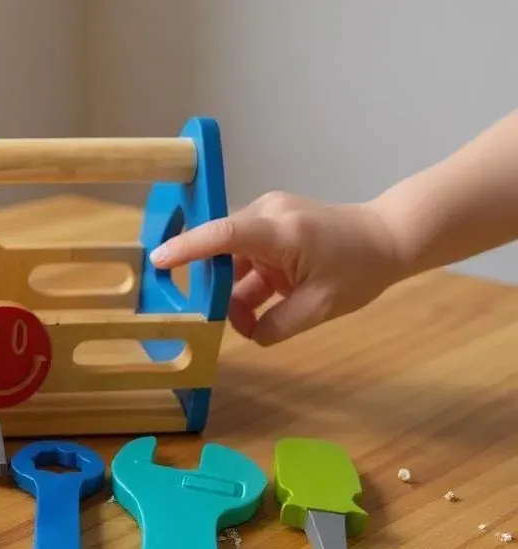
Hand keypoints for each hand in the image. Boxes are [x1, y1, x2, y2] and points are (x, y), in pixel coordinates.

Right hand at [148, 192, 403, 345]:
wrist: (389, 236)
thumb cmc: (361, 268)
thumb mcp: (322, 307)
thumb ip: (280, 324)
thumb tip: (249, 334)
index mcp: (283, 231)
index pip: (225, 234)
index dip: (189, 247)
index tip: (158, 260)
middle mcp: (269, 215)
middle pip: (222, 248)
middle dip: (213, 286)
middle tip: (211, 320)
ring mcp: (269, 217)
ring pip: (232, 256)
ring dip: (233, 290)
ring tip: (244, 323)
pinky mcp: (271, 226)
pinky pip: (245, 255)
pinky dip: (245, 281)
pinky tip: (253, 309)